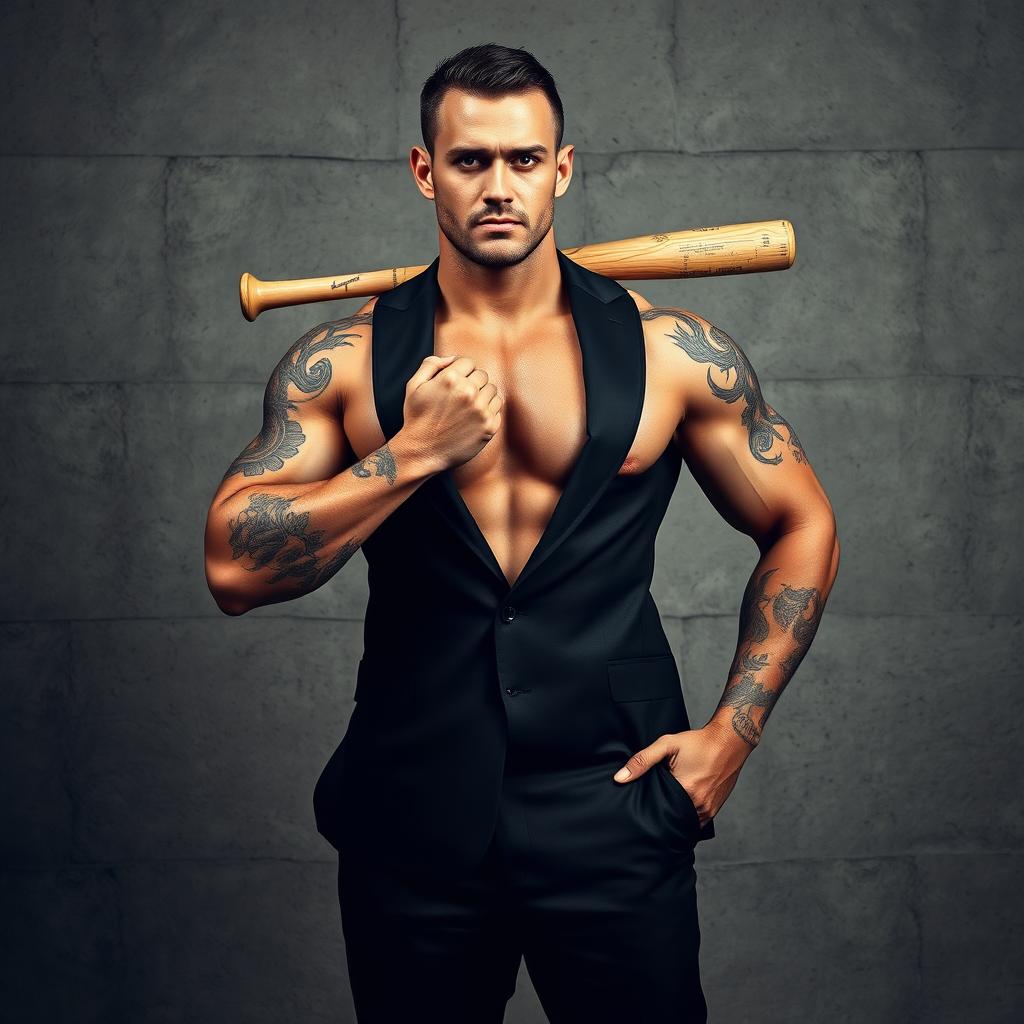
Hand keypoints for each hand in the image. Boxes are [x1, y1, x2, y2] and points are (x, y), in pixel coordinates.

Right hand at [401, 354, 503, 470]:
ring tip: (468, 407)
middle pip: (482, 375)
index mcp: (450, 378)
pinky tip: (474, 418)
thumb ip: (431, 364)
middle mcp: (468, 392)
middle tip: (460, 397)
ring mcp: (481, 410)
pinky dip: (489, 411)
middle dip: (472, 382)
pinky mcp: (489, 427)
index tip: (454, 384)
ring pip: (493, 390)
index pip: (468, 362)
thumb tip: (452, 358)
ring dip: (483, 395)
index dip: (460, 372)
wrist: (422, 452)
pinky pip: (498, 409)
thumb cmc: (416, 418)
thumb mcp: (414, 386)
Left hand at [611, 722, 748, 828]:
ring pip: (685, 822)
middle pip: (672, 818)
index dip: (648, 809)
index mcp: (685, 791)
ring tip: (664, 807)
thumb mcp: (667, 744)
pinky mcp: (715, 810)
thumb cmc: (698, 742)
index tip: (640, 808)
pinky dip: (687, 816)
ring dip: (675, 817)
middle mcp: (699, 805)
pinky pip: (697, 822)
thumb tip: (620, 778)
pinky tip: (679, 806)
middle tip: (649, 808)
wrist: (729, 741)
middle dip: (661, 815)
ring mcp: (709, 810)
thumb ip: (642, 760)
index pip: (658, 810)